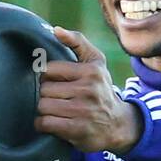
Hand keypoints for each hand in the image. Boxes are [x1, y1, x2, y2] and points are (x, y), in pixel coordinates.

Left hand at [34, 27, 142, 154]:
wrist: (117, 125)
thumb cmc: (100, 90)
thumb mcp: (95, 62)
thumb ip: (77, 42)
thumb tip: (56, 30)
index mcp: (91, 71)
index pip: (50, 70)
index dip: (48, 77)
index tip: (57, 83)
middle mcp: (89, 90)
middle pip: (45, 89)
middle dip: (46, 95)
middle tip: (57, 99)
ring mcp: (83, 111)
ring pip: (43, 106)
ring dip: (44, 111)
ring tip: (55, 111)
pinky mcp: (77, 130)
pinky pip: (46, 123)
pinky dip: (43, 124)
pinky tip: (52, 123)